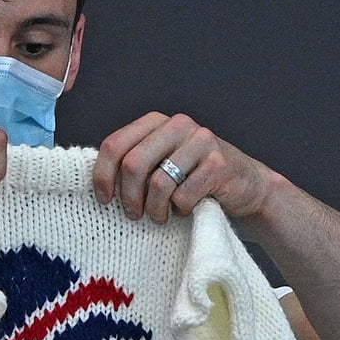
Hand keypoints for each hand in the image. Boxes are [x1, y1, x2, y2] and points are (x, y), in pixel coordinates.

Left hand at [93, 112, 276, 226]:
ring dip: (155, 209)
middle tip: (134, 215)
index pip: (115, 144)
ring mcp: (201, 140)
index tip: (104, 200)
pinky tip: (186, 210)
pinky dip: (181, 210)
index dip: (103, 176)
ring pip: (158, 183)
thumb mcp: (160, 165)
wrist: (244, 186)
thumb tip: (95, 183)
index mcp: (155, 122)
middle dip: (129, 197)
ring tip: (160, 217)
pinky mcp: (219, 162)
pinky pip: (184, 195)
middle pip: (133, 164)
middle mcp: (177, 124)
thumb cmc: (193, 179)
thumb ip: (133, 165)